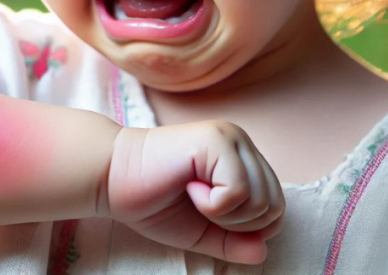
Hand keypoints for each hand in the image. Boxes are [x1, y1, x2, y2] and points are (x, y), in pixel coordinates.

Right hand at [100, 121, 285, 264]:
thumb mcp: (202, 230)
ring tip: (193, 196)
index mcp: (241, 159)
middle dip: (238, 224)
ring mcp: (230, 137)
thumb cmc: (153, 201)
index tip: (208, 214)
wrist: (112, 179)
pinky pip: (239, 191)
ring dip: (224, 214)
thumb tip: (263, 251)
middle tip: (200, 207)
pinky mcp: (216, 139)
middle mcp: (241, 142)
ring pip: (261, 200)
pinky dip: (213, 205)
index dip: (247, 228)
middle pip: (275, 205)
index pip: (276, 206)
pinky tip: (189, 187)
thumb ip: (234, 242)